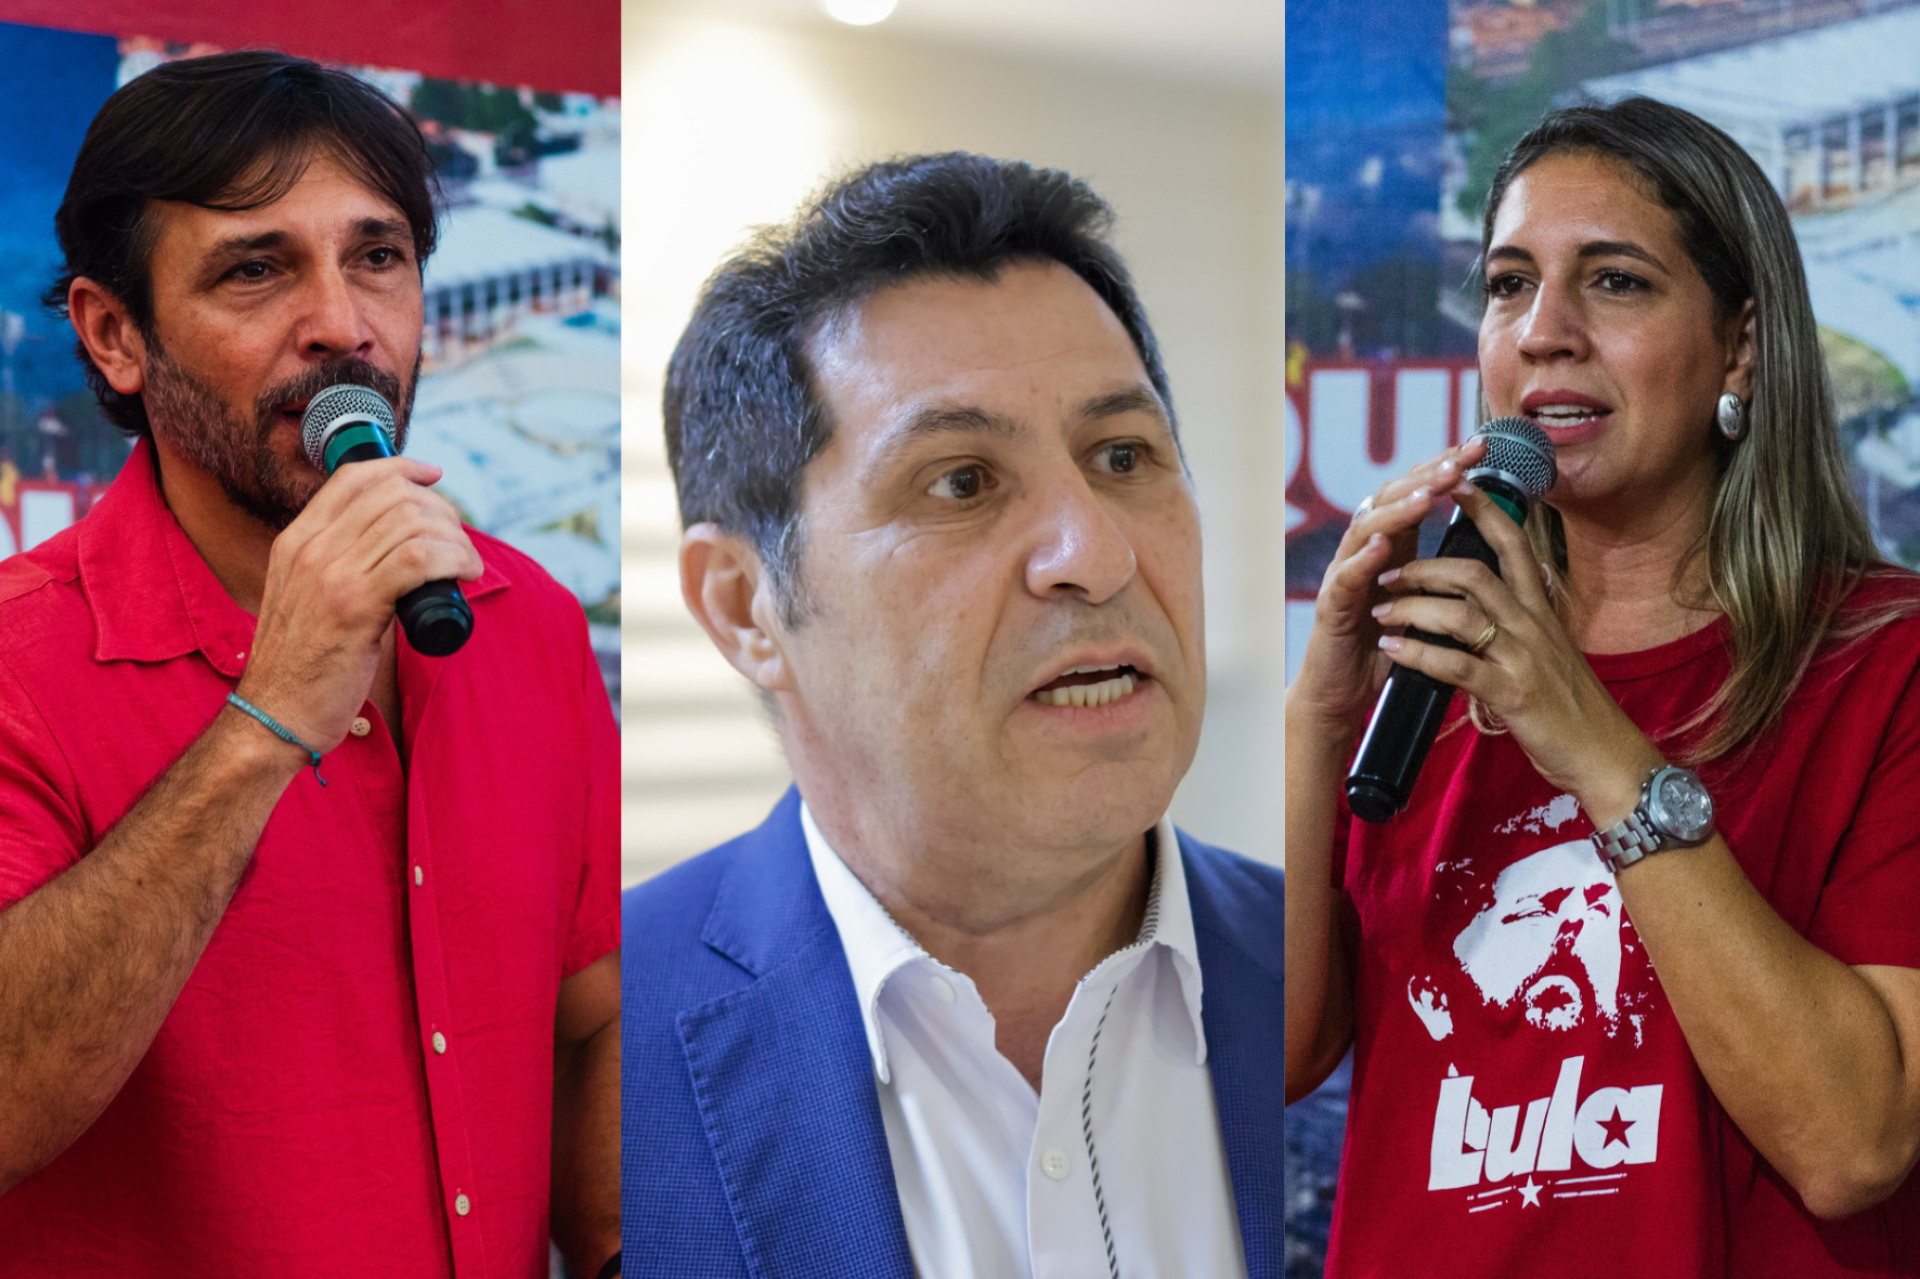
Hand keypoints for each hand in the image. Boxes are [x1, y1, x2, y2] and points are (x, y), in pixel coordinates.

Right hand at [235, 457, 482, 753]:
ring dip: (454, 538)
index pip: (353, 477)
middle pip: (391, 494)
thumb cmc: (303, 666)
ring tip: (465, 565)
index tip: (434, 480)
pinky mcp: (353, 605)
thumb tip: (395, 550)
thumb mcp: (306, 598)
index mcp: (295, 541)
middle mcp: (309, 548)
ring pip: (410, 521)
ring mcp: (329, 574)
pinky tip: (465, 574)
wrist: (273, 715)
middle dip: (440, 510)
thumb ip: (337, 567)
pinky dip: (453, 559)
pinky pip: (417, 558)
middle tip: (458, 543)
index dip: (402, 469)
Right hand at [1290, 437, 1487, 737]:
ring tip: (1428, 494)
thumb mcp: (1426, 602)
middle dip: (1427, 475)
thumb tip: (1491, 539)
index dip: (1446, 467)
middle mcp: (1366, 552)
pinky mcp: (1332, 607)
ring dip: (1398, 509)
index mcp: (1395, 547)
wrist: (1343, 693)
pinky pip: (1346, 578)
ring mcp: (1346, 576)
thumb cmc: (1387, 648)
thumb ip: (1445, 570)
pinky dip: (1363, 560)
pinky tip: (1381, 545)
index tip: (1480, 446)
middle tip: (1460, 459)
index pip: (1419, 493)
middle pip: (1392, 498)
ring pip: (1367, 529)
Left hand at [1369, 481, 1660, 824]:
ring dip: (1412, 608)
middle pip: (1475, 571)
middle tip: (1386, 570)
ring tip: (1380, 610)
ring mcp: (1522, 657)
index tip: (1452, 484)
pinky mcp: (1511, 693)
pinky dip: (1420, 655)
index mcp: (1540, 609)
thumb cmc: (1572, 705)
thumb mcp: (1550, 648)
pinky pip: (1457, 665)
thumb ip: (1525, 617)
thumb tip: (1505, 587)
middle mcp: (1533, 624)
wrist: (1605, 754)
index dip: (1483, 510)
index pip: (1512, 543)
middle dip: (1425, 565)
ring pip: (1461, 614)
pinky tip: (1393, 652)